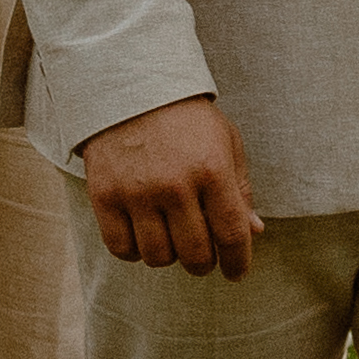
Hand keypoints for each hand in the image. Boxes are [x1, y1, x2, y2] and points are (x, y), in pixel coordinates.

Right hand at [85, 96, 261, 276]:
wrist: (128, 86)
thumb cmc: (185, 118)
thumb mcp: (224, 142)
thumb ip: (239, 189)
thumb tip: (253, 232)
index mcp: (212, 170)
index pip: (231, 235)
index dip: (237, 262)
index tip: (236, 272)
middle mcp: (175, 185)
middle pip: (195, 255)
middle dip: (203, 263)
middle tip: (202, 255)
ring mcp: (137, 192)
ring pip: (158, 257)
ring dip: (169, 255)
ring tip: (170, 236)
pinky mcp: (105, 196)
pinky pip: (121, 248)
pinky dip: (134, 250)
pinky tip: (141, 234)